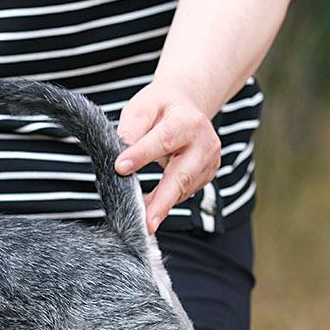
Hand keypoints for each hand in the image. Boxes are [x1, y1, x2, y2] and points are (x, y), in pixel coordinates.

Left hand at [114, 81, 221, 233]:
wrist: (186, 106)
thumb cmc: (160, 108)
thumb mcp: (142, 108)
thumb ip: (132, 129)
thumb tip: (120, 155)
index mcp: (188, 121)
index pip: (163, 140)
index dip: (142, 155)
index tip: (120, 168)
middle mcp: (204, 143)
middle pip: (181, 175)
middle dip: (162, 201)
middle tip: (146, 223)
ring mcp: (209, 161)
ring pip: (182, 189)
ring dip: (160, 204)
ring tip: (139, 217)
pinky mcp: (207, 175)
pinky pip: (184, 192)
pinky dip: (166, 200)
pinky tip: (151, 206)